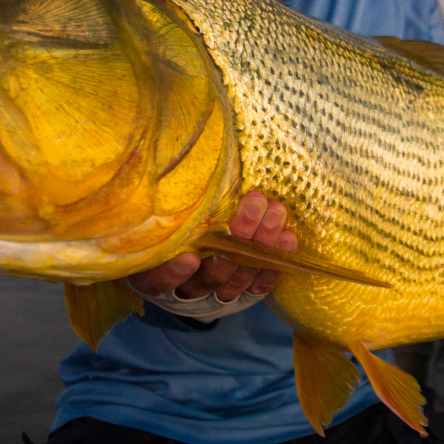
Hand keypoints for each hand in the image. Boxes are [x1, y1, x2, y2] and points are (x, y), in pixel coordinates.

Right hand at [126, 190, 296, 301]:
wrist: (198, 250)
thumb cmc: (177, 221)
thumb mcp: (166, 210)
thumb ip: (172, 197)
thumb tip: (191, 150)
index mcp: (156, 270)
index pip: (157, 281)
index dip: (172, 273)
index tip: (190, 258)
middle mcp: (187, 286)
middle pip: (211, 273)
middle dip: (237, 238)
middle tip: (254, 204)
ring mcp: (217, 292)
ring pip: (240, 277)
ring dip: (262, 246)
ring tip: (276, 214)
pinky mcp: (243, 293)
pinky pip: (260, 285)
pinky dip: (275, 265)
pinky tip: (288, 240)